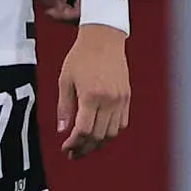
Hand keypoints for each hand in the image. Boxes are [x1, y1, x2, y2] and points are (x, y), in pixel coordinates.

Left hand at [59, 24, 131, 156]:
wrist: (104, 37)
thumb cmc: (81, 56)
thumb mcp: (65, 80)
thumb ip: (64, 107)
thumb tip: (62, 130)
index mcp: (91, 96)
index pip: (84, 131)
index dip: (74, 144)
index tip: (65, 148)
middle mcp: (109, 100)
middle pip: (98, 136)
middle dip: (84, 148)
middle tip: (73, 153)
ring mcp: (120, 99)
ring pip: (111, 133)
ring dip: (98, 143)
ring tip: (86, 146)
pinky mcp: (127, 97)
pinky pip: (122, 123)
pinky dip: (111, 132)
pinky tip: (100, 132)